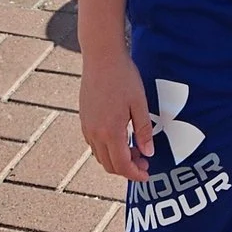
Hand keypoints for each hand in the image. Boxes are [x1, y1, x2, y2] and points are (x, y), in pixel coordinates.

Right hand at [78, 45, 153, 181]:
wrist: (101, 56)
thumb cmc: (124, 77)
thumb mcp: (140, 103)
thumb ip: (144, 130)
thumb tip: (148, 153)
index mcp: (110, 131)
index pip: (122, 165)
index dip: (135, 174)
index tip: (147, 174)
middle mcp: (95, 133)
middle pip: (109, 165)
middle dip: (127, 169)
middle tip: (144, 161)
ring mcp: (87, 126)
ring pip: (100, 156)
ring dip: (116, 159)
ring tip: (135, 148)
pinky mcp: (84, 119)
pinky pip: (94, 144)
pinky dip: (107, 148)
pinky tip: (121, 137)